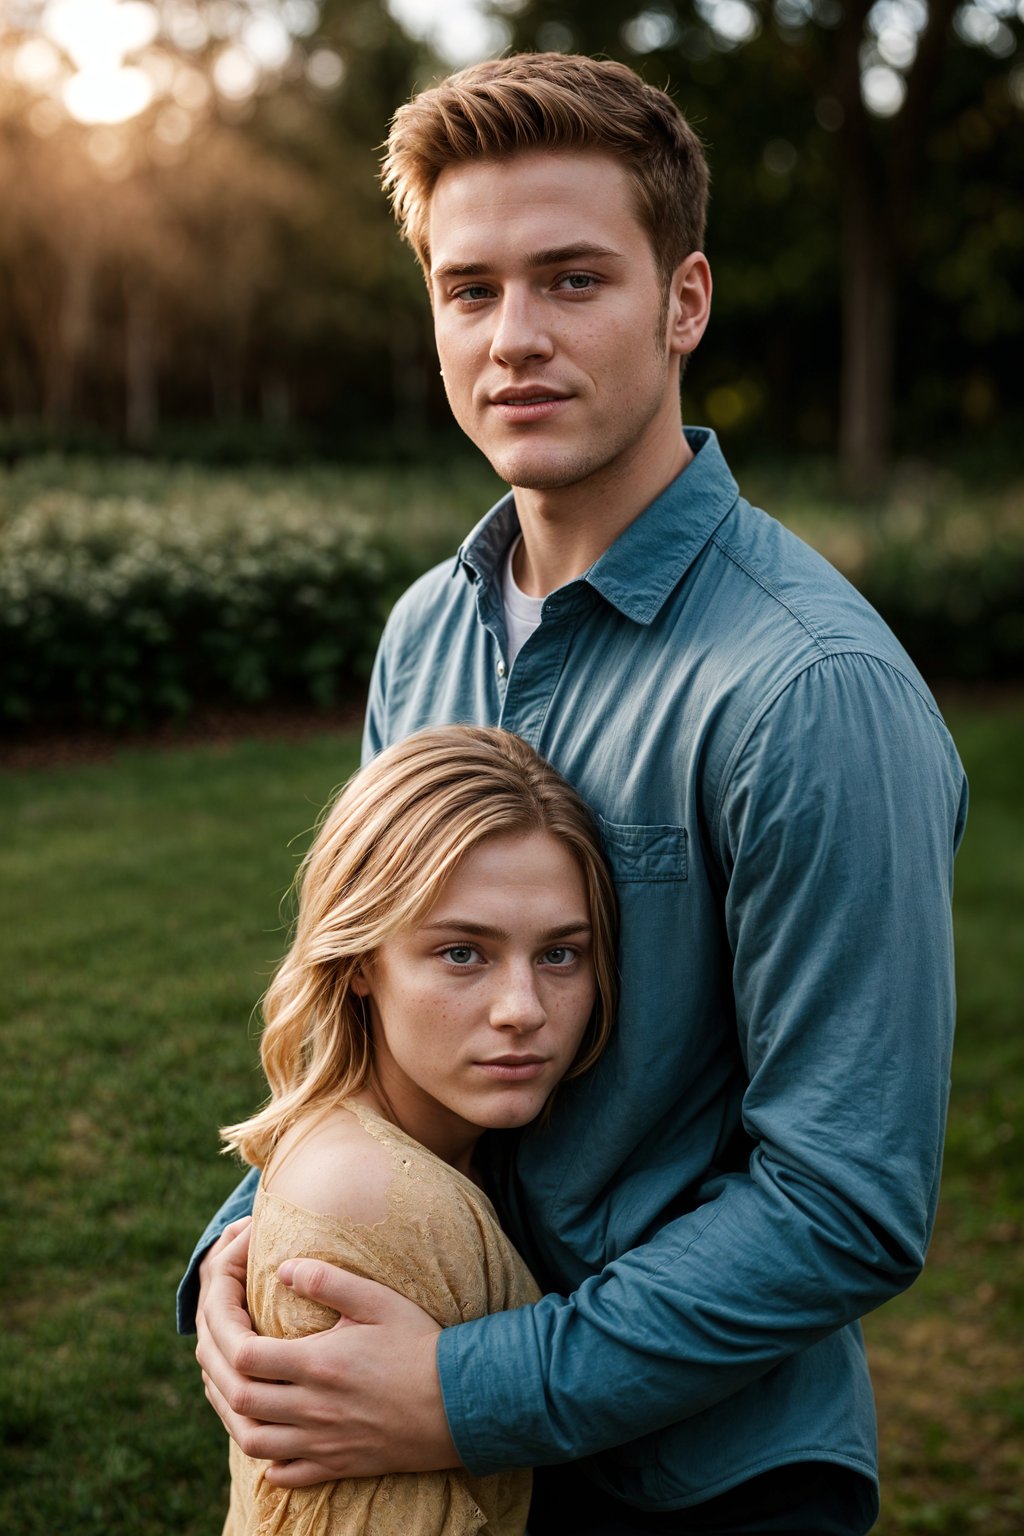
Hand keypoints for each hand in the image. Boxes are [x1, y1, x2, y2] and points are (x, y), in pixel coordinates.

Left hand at [198, 1249, 457, 1486]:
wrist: (462, 1402)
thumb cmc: (421, 1344)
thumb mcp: (378, 1300)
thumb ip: (329, 1280)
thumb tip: (282, 1268)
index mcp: (319, 1363)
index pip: (246, 1354)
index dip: (225, 1333)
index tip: (228, 1312)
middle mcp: (313, 1408)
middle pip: (239, 1399)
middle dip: (216, 1372)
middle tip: (213, 1348)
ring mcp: (323, 1442)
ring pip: (252, 1442)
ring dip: (231, 1417)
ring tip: (229, 1391)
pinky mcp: (339, 1464)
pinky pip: (286, 1473)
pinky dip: (266, 1460)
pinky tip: (267, 1439)